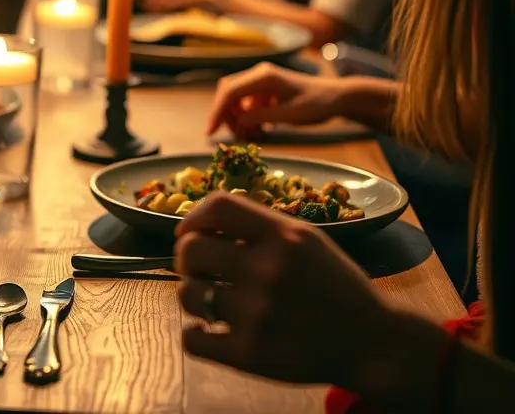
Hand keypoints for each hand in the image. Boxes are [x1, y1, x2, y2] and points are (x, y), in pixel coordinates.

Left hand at [174, 194, 395, 386]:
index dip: (193, 217)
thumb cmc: (335, 288)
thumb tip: (200, 225)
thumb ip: (260, 228)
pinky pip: (192, 338)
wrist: (374, 343)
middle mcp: (269, 270)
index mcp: (285, 237)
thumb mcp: (309, 241)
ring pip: (187, 294)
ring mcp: (257, 314)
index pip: (218, 207)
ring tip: (213, 301)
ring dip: (194, 296)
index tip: (188, 233)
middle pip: (191, 249)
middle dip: (189, 259)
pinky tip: (211, 331)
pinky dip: (196, 334)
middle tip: (202, 271)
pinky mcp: (249, 354)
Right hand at [205, 63, 349, 137]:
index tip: (210, 131)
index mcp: (263, 76)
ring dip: (238, 117)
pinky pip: (248, 101)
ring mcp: (263, 80)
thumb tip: (237, 123)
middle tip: (232, 136)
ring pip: (237, 98)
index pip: (230, 91)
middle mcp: (259, 74)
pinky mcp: (267, 88)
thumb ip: (259, 117)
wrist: (338, 97)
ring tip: (249, 135)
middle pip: (229, 92)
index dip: (217, 111)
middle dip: (226, 115)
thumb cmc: (316, 104)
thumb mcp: (287, 114)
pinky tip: (258, 129)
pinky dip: (248, 116)